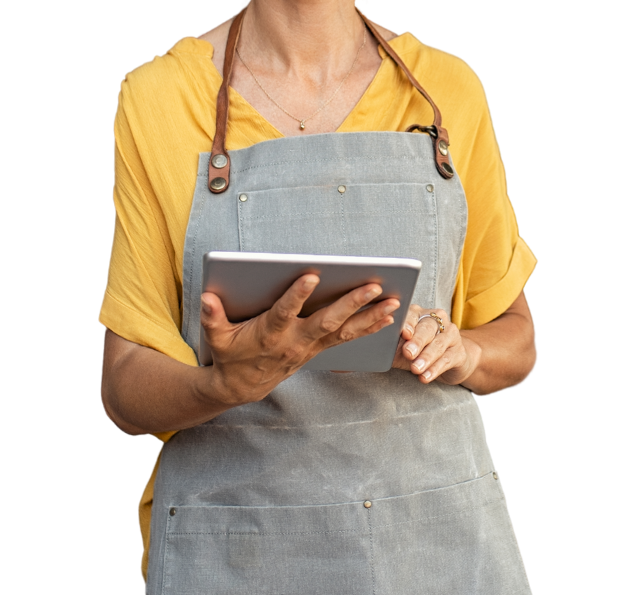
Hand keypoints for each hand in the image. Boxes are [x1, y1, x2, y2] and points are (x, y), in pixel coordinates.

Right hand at [200, 275, 399, 406]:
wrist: (242, 387)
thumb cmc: (230, 354)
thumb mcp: (216, 337)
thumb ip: (212, 317)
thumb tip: (207, 298)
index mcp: (270, 333)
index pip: (284, 312)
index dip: (297, 295)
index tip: (311, 275)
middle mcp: (295, 341)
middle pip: (327, 321)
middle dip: (352, 303)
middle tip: (373, 286)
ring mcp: (310, 346)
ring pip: (345, 330)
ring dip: (370, 316)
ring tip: (393, 301)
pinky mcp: (319, 349)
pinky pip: (348, 338)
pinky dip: (368, 327)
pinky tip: (388, 316)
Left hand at [392, 306, 481, 384]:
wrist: (448, 360)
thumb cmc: (419, 351)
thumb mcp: (403, 347)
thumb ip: (393, 345)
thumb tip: (377, 348)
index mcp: (419, 314)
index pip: (413, 315)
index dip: (408, 323)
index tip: (403, 334)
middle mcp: (437, 320)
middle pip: (427, 328)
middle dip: (417, 341)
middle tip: (408, 353)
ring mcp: (451, 334)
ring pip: (438, 344)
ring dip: (426, 358)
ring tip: (416, 369)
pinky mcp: (459, 351)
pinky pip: (447, 359)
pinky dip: (435, 369)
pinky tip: (426, 376)